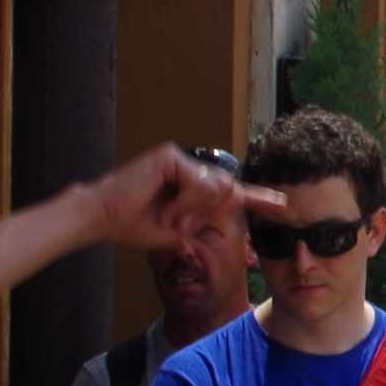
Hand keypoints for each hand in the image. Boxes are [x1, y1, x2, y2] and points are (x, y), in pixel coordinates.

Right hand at [89, 145, 270, 250]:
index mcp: (188, 184)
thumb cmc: (132, 225)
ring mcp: (179, 159)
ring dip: (191, 211)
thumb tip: (226, 213)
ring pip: (212, 189)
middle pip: (223, 190)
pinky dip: (185, 202)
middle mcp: (187, 167)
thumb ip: (201, 223)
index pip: (228, 191)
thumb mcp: (175, 230)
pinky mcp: (170, 155)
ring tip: (166, 216)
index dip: (256, 198)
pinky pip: (197, 184)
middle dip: (205, 212)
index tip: (282, 205)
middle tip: (174, 222)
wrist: (103, 218)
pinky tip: (165, 206)